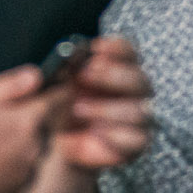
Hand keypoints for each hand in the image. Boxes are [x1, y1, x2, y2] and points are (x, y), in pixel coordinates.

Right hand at [0, 66, 59, 192]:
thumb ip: (8, 86)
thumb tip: (35, 75)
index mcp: (25, 120)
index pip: (59, 99)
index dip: (58, 89)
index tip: (55, 85)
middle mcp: (33, 146)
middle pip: (47, 123)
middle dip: (33, 115)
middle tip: (4, 114)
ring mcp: (27, 169)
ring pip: (35, 145)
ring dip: (23, 138)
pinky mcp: (18, 186)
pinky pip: (25, 166)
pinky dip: (15, 159)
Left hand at [51, 37, 153, 172]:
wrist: (56, 143)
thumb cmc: (57, 107)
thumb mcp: (53, 85)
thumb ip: (60, 69)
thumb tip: (63, 58)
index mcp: (116, 68)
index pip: (128, 52)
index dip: (116, 49)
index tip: (95, 48)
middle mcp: (132, 91)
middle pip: (138, 79)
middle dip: (111, 76)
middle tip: (84, 76)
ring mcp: (138, 118)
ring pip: (138, 111)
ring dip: (105, 109)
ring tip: (78, 110)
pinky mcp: (136, 143)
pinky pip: (136, 138)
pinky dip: (113, 135)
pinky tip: (93, 133)